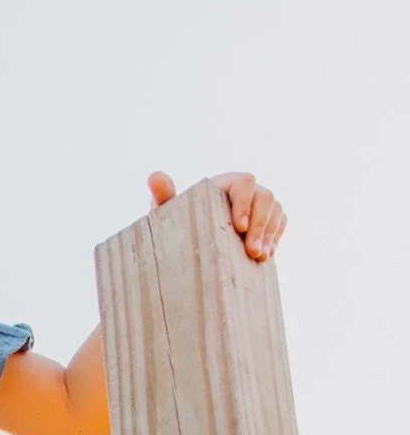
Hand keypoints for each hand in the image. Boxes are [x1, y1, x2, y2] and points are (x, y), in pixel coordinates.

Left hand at [149, 170, 285, 261]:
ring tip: (259, 258)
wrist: (186, 247)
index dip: (245, 203)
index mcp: (222, 184)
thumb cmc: (174, 227)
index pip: (244, 183)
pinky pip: (280, 222)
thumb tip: (154, 177)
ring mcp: (257, 205)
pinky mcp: (266, 220)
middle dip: (261, 225)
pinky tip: (266, 256)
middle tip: (252, 252)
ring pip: (275, 210)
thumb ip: (164, 196)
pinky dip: (275, 237)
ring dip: (269, 234)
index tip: (239, 228)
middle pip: (265, 197)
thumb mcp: (168, 215)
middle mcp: (243, 191)